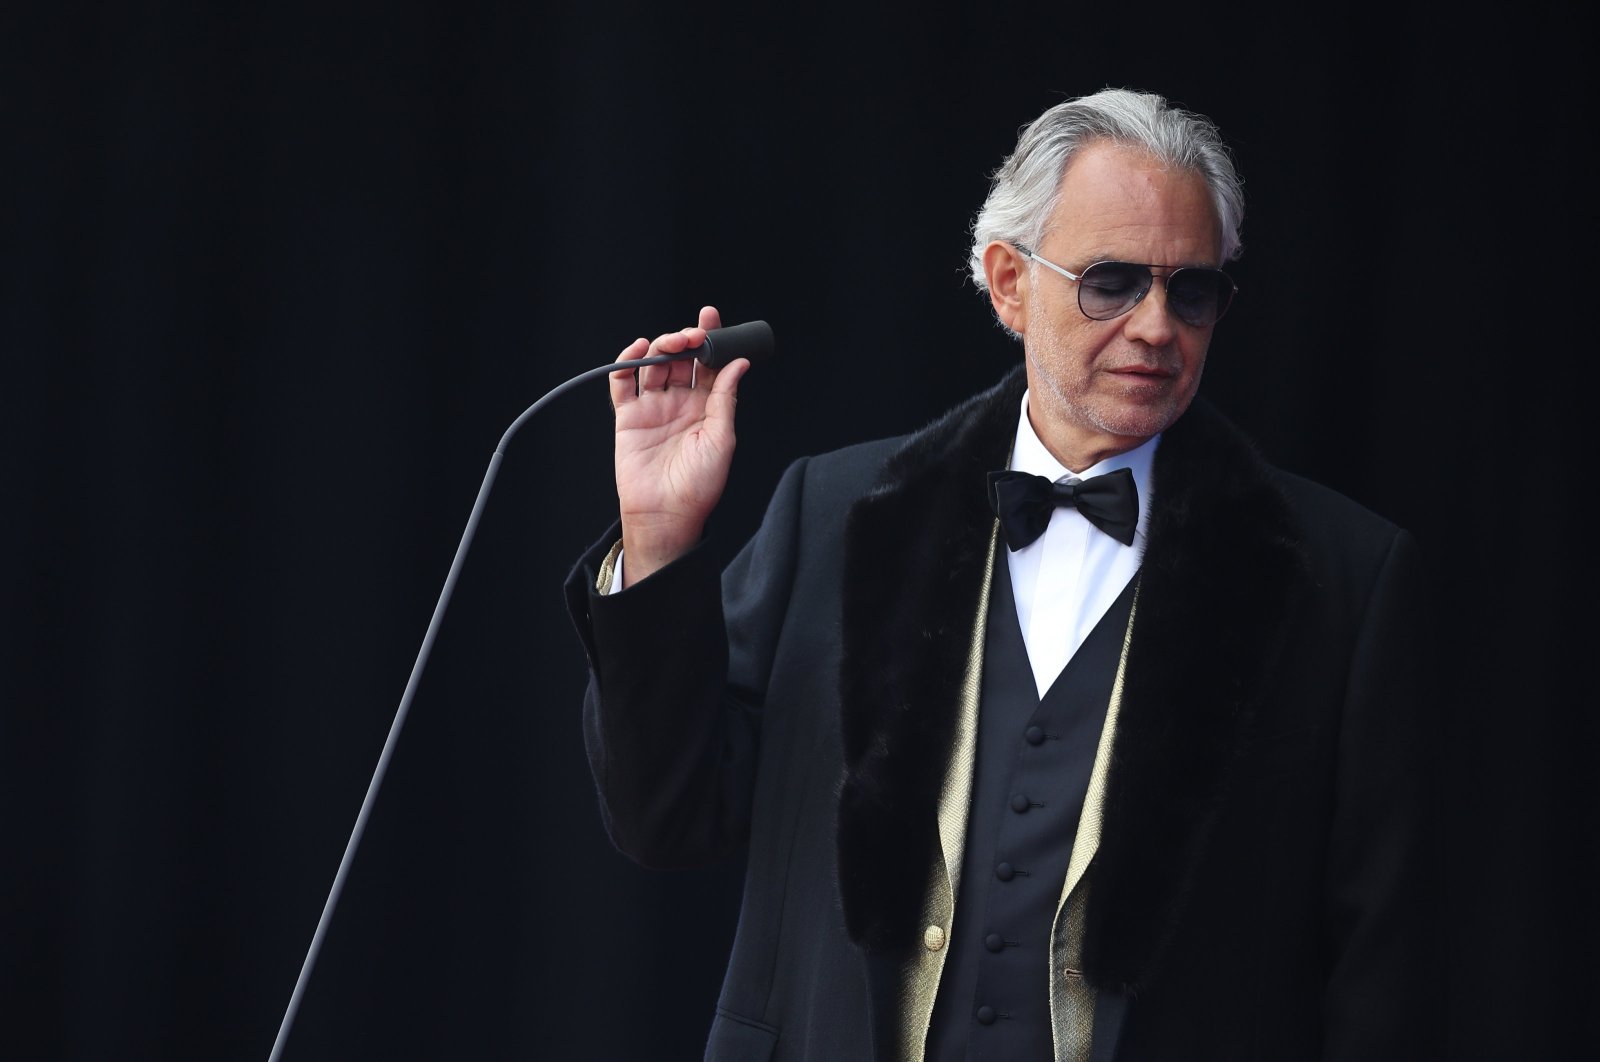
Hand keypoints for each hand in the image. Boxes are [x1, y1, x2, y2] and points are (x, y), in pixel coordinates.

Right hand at [609, 305, 750, 586]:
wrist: (667, 514)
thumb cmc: (699, 485)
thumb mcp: (722, 439)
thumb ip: (725, 398)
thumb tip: (739, 364)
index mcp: (707, 407)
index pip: (709, 364)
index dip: (711, 339)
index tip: (711, 317)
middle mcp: (680, 403)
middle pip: (681, 359)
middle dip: (686, 340)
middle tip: (694, 336)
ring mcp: (653, 408)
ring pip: (654, 364)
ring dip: (662, 346)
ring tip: (673, 343)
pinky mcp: (628, 417)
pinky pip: (623, 383)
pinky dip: (626, 362)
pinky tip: (637, 350)